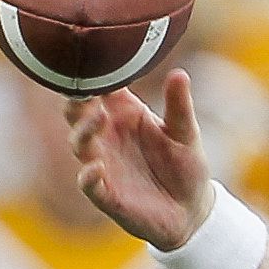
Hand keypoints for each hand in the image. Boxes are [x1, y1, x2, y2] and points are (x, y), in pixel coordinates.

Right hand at [67, 71, 213, 249]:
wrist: (192, 212)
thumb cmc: (185, 167)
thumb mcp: (187, 134)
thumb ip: (179, 106)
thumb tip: (180, 73)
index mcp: (124, 114)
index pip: (99, 87)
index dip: (91, 74)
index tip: (88, 56)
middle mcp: (107, 135)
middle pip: (78, 111)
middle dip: (77, 99)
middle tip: (86, 90)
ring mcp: (103, 163)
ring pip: (79, 143)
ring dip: (84, 131)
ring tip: (98, 119)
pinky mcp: (106, 194)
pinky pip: (88, 183)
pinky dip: (88, 175)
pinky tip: (96, 168)